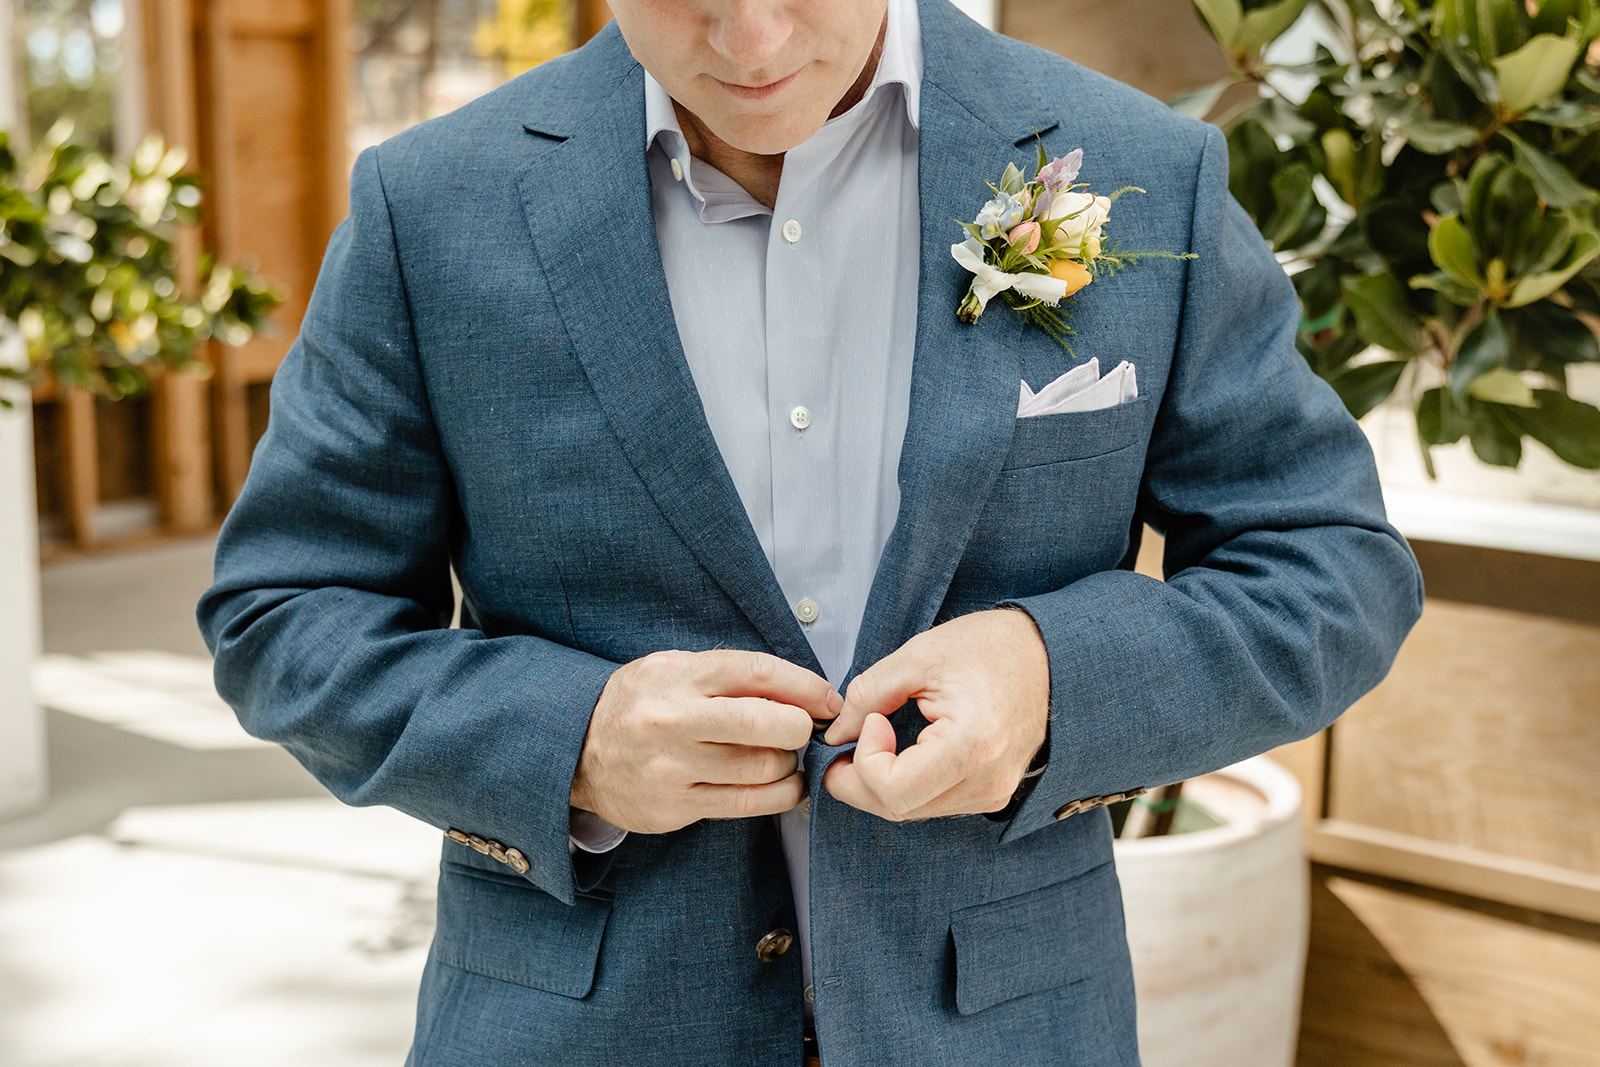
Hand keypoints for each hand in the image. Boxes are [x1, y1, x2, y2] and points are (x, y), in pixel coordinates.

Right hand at [572, 649, 840, 833]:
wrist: (576, 751)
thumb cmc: (640, 704)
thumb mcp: (674, 669)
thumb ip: (730, 675)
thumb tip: (805, 690)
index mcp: (677, 676)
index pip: (758, 674)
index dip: (806, 687)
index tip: (828, 699)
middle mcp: (673, 720)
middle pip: (767, 724)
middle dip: (800, 728)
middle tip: (804, 730)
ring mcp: (673, 768)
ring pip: (763, 767)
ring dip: (789, 763)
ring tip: (784, 756)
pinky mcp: (676, 807)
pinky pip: (748, 804)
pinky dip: (781, 794)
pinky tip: (785, 784)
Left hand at [822, 609, 1048, 820]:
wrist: (1049, 655)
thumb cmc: (993, 648)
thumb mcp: (919, 656)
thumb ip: (868, 695)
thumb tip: (836, 733)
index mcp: (972, 745)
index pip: (894, 790)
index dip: (865, 761)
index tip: (871, 721)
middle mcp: (986, 781)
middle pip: (898, 808)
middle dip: (857, 782)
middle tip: (839, 749)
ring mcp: (992, 792)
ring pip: (912, 811)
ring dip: (880, 784)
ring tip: (874, 741)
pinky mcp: (992, 793)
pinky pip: (933, 803)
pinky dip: (905, 784)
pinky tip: (900, 753)